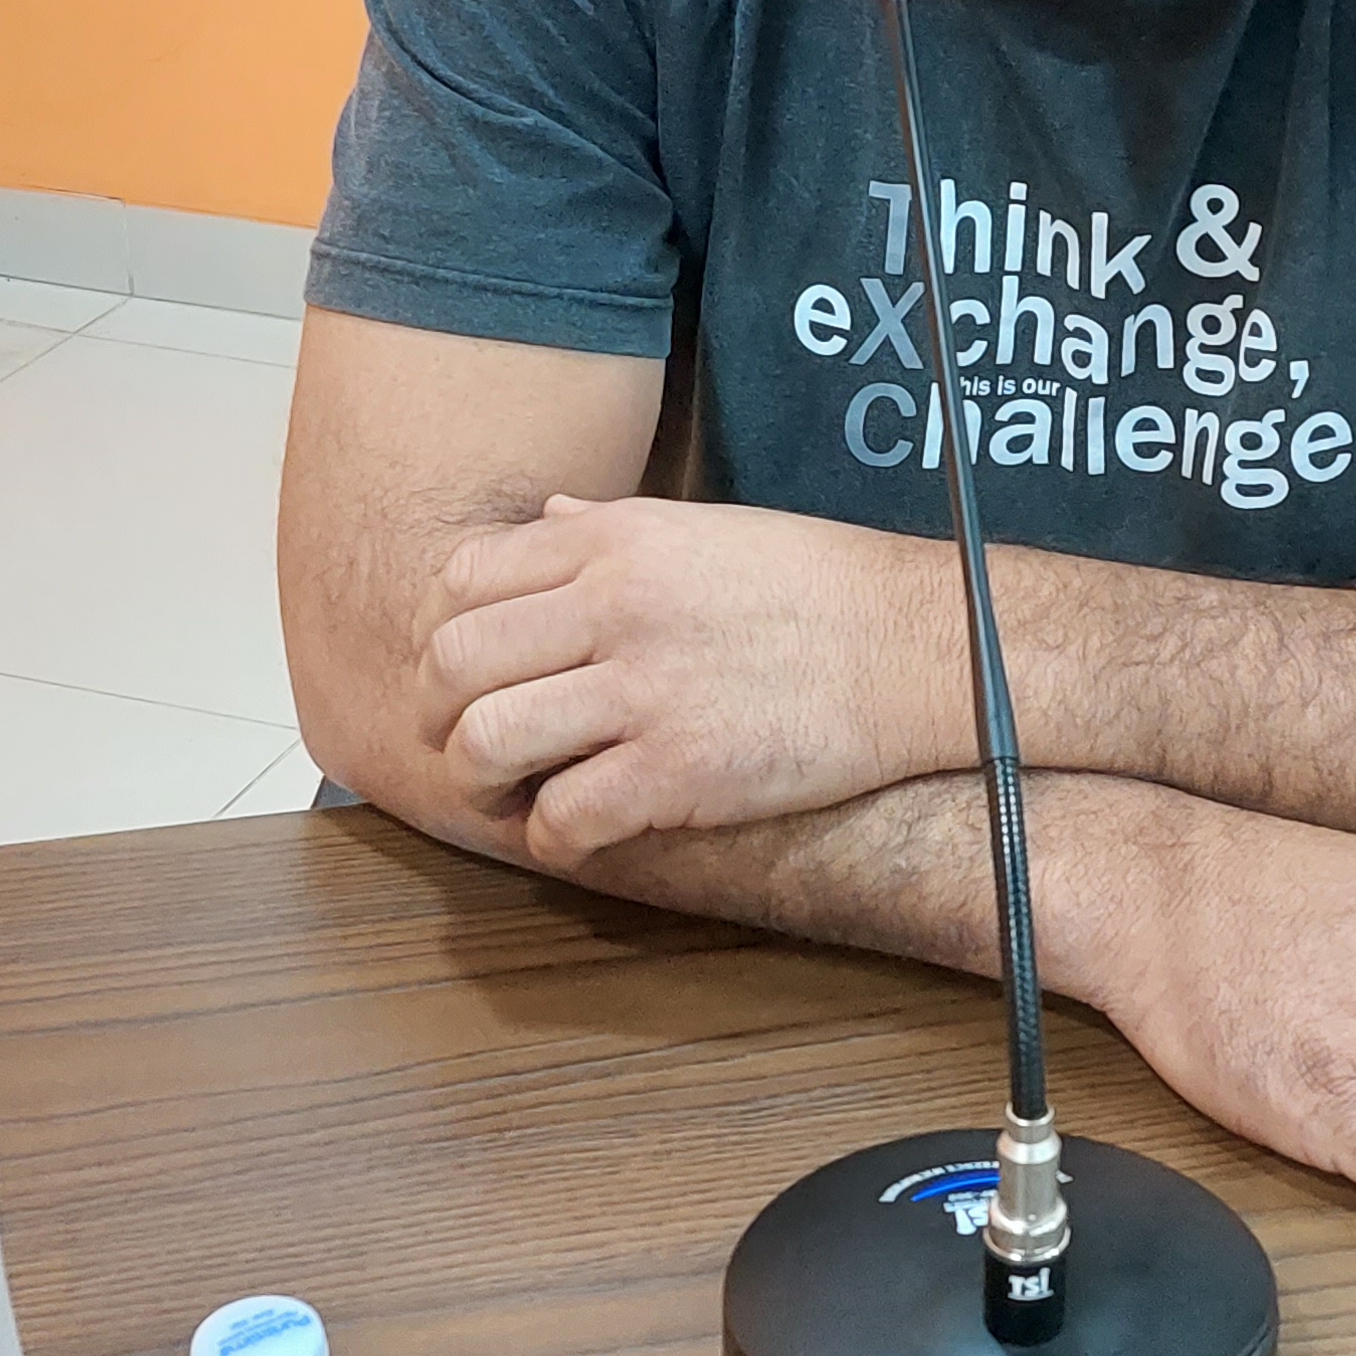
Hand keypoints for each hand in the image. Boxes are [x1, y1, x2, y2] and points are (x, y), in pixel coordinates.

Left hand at [424, 496, 969, 865]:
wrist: (918, 646)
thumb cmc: (814, 586)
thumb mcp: (704, 528)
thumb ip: (610, 527)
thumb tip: (550, 517)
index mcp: (613, 541)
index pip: (460, 581)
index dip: (442, 636)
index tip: (464, 673)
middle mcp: (613, 606)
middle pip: (452, 664)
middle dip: (437, 717)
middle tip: (464, 744)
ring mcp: (642, 690)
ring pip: (486, 743)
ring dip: (478, 784)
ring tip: (510, 795)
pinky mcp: (677, 772)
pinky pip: (561, 818)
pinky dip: (550, 839)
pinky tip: (577, 831)